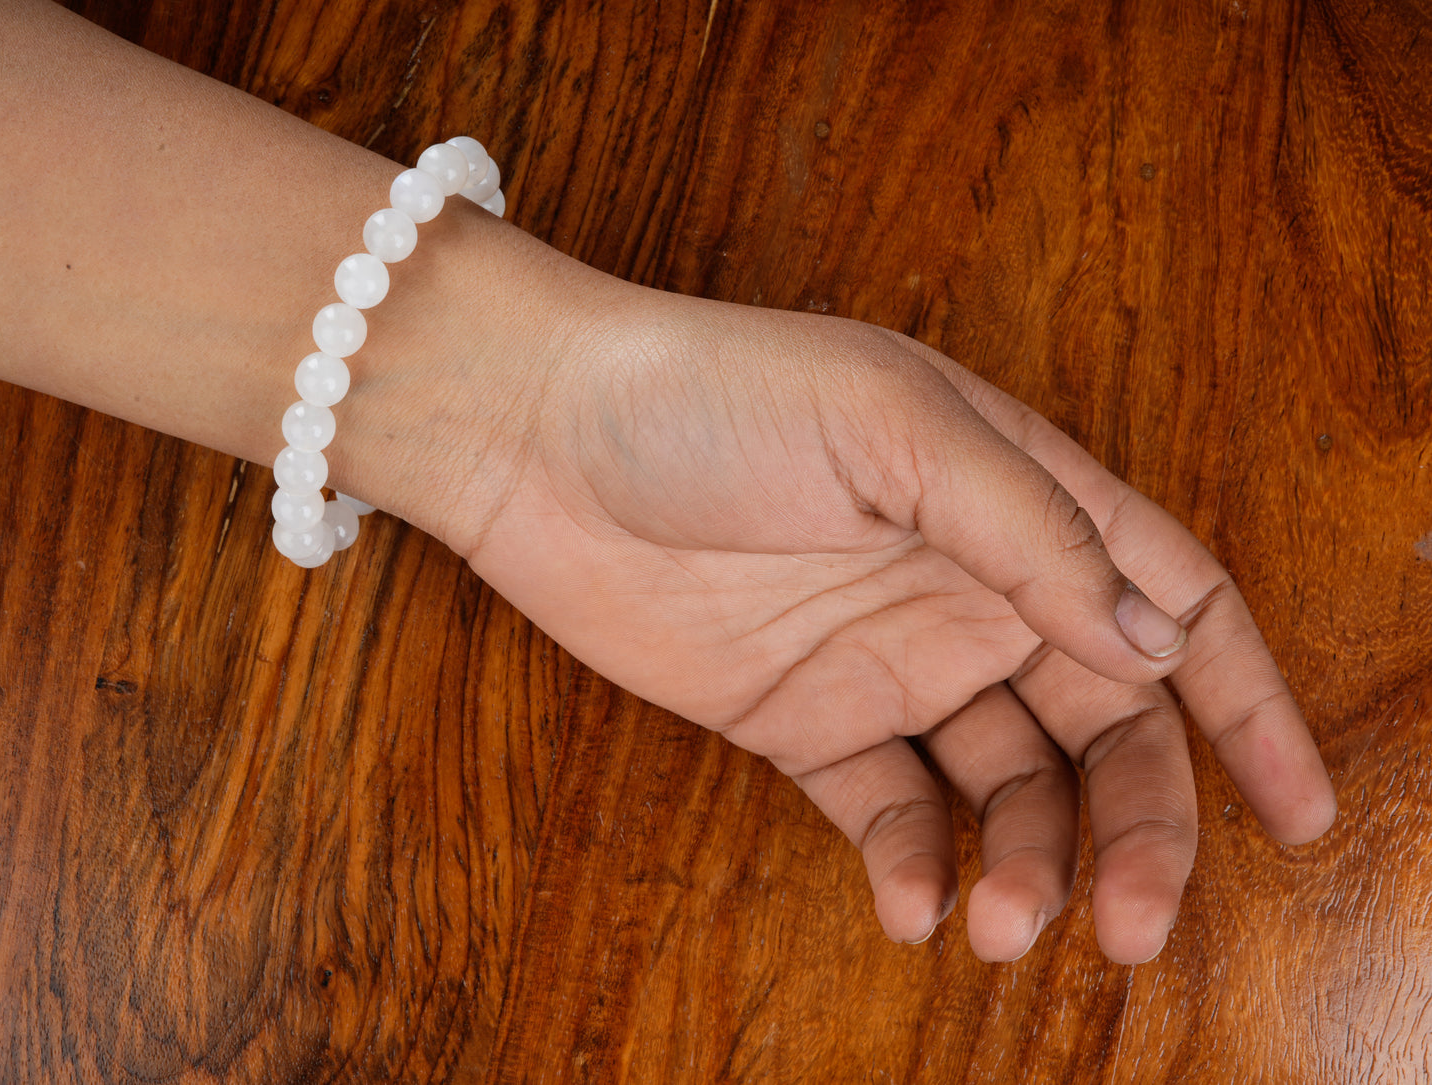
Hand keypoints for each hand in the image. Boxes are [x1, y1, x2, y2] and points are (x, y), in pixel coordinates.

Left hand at [412, 253, 1335, 964]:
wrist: (539, 439)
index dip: (1246, 702)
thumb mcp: (893, 429)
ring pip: (1005, 785)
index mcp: (1019, 500)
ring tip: (1009, 925)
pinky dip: (910, 862)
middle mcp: (969, 585)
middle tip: (1133, 925)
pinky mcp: (801, 716)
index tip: (1298, 812)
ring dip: (1026, 861)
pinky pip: (884, 807)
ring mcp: (886, 657)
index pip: (1174, 602)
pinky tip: (909, 900)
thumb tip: (1158, 639)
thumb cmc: (715, 397)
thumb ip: (1032, 532)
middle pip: (1103, 723)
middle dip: (1139, 826)